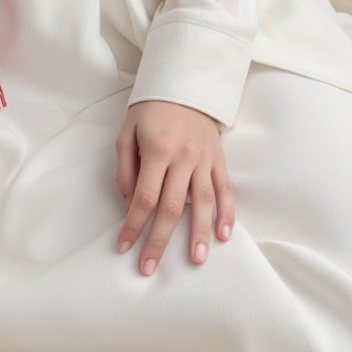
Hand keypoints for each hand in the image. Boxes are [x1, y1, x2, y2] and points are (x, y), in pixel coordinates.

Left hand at [115, 99, 233, 274]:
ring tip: (196, 260)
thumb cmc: (150, 109)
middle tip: (149, 267)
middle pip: (172, 208)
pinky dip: (227, 213)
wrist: (184, 83)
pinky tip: (224, 234)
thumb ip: (125, 169)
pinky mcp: (219, 158)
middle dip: (159, 241)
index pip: (144, 197)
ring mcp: (204, 159)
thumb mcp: (127, 132)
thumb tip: (128, 204)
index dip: (133, 225)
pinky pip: (226, 189)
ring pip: (203, 203)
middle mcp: (183, 157)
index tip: (123, 246)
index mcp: (157, 150)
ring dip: (199, 234)